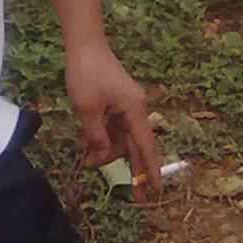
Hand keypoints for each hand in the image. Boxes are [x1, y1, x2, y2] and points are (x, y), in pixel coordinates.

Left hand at [65, 42, 161, 197]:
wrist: (84, 45)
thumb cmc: (87, 74)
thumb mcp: (88, 109)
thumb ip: (97, 136)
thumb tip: (102, 155)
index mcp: (134, 111)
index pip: (146, 146)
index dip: (151, 169)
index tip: (157, 189)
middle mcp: (135, 109)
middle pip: (135, 145)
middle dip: (132, 169)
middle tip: (135, 196)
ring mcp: (126, 104)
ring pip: (120, 136)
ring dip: (106, 150)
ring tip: (87, 161)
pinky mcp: (115, 101)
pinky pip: (112, 126)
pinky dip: (102, 136)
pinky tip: (86, 144)